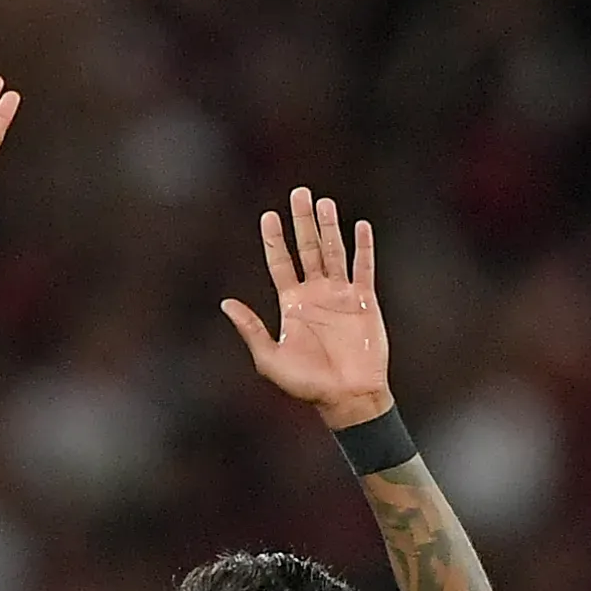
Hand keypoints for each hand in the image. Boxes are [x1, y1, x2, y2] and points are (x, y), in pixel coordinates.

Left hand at [220, 186, 391, 426]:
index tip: (268, 216)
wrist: (348, 398)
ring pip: (333, 252)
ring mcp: (341, 295)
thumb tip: (226, 303)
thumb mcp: (270, 360)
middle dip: (302, 221)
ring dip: (329, 227)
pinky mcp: (365, 301)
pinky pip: (364, 268)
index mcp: (292, 304)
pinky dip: (363, 247)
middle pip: (307, 249)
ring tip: (324, 202)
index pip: (280, 263)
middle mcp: (315, 294)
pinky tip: (359, 225)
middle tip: (299, 193)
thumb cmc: (307, 384)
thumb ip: (251, 330)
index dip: (274, 240)